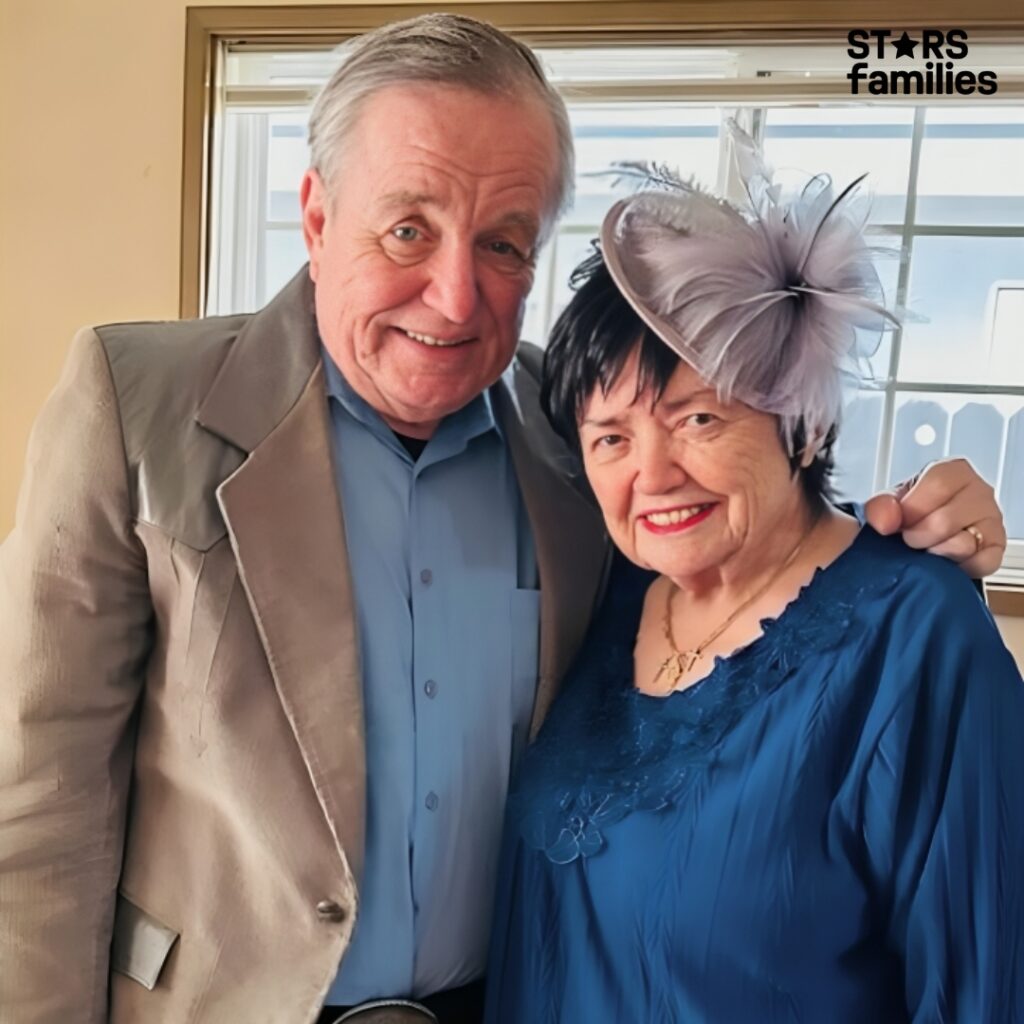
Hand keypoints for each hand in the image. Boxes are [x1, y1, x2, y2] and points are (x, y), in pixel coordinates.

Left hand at [863, 457, 1006, 577]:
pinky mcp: (997, 549)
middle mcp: (979, 492)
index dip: (913, 508)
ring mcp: (992, 521)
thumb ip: (879, 507)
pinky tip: (945, 560)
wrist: (920, 537)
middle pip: (946, 519)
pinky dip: (958, 567)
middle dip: (919, 536)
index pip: (939, 484)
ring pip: (963, 544)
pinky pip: (980, 564)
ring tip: (928, 548)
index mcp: (953, 472)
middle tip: (910, 538)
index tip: (901, 521)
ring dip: (937, 553)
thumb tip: (885, 521)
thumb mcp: (889, 504)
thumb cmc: (909, 514)